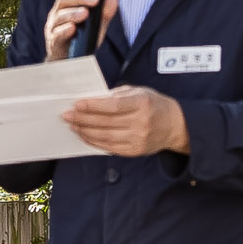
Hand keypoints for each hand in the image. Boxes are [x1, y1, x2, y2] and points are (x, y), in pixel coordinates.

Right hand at [43, 0, 120, 59]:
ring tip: (86, 13)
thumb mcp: (96, 24)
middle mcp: (57, 12)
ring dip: (73, 13)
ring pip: (60, 15)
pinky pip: (57, 33)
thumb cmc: (81, 38)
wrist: (69, 61)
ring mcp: (54, 27)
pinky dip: (65, 30)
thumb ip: (104, 13)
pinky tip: (73, 28)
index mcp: (66, 4)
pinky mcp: (54, 41)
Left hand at [63, 86, 189, 157]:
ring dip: (85, 131)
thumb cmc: (153, 104)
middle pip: (105, 122)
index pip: (113, 106)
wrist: (175, 125)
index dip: (93, 106)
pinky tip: (84, 135)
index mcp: (142, 103)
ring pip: (105, 137)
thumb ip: (117, 95)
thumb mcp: (139, 92)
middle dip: (83, 119)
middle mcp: (141, 122)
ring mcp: (138, 139)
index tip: (77, 104)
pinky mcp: (135, 151)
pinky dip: (94, 142)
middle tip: (67, 115)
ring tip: (73, 125)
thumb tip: (91, 100)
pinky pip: (109, 148)